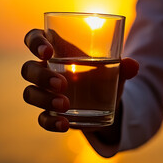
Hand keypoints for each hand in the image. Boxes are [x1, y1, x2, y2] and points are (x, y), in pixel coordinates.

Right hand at [21, 29, 138, 132]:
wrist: (105, 101)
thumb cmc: (104, 75)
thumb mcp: (114, 70)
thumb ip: (123, 66)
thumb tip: (133, 65)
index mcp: (56, 50)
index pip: (34, 38)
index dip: (34, 42)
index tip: (47, 52)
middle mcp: (45, 69)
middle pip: (28, 69)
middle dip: (42, 76)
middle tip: (63, 84)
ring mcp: (44, 92)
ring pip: (29, 93)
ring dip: (44, 99)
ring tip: (66, 105)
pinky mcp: (49, 113)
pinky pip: (41, 118)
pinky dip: (50, 122)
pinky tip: (65, 125)